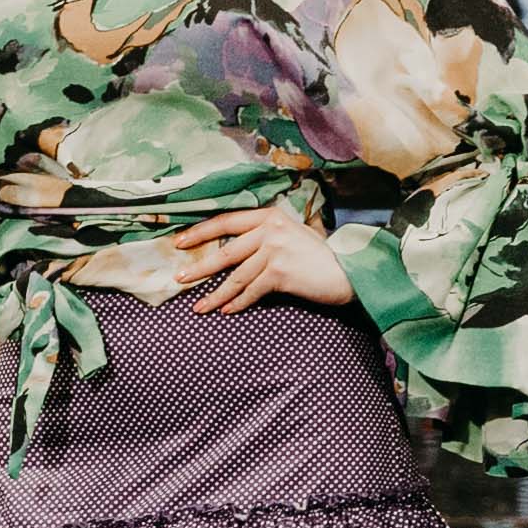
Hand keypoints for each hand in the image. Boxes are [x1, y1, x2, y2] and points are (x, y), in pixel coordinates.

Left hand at [172, 206, 350, 313]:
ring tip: (198, 306)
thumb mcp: (291, 235)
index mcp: (269, 216)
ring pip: (236, 276)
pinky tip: (226, 311)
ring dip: (215, 294)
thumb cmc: (319, 257)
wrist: (348, 271)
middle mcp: (270, 229)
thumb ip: (265, 236)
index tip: (179, 243)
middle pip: (225, 251)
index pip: (226, 221)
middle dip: (199, 267)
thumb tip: (231, 249)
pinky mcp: (280, 272)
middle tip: (178, 278)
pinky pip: (252, 291)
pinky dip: (238, 302)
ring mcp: (275, 250)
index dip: (200, 233)